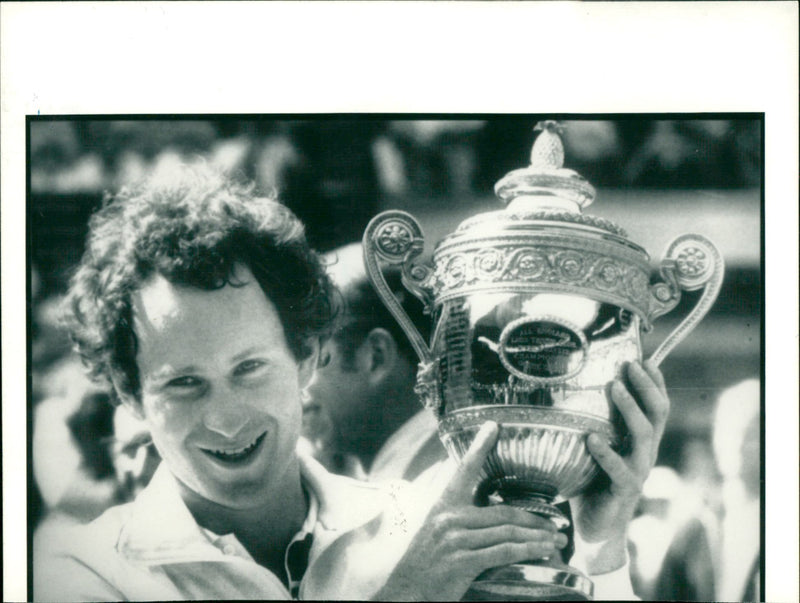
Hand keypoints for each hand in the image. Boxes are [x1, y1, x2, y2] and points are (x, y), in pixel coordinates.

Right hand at [375, 422, 567, 600]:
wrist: (402, 592)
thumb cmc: (422, 564)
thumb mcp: (434, 532)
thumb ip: (456, 518)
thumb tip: (484, 511)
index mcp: (443, 506)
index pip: (464, 470)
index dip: (479, 446)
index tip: (493, 426)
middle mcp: (449, 518)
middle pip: (503, 512)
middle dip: (535, 519)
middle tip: (557, 523)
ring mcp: (455, 540)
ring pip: (508, 532)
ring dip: (538, 537)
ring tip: (557, 540)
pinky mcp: (462, 562)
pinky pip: (504, 552)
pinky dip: (528, 551)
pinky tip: (542, 552)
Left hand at [571, 360, 669, 572]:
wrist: (595, 529)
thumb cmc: (591, 481)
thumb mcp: (594, 446)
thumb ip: (591, 421)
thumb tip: (568, 387)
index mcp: (640, 440)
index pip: (656, 406)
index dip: (655, 382)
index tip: (645, 357)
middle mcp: (645, 453)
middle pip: (656, 414)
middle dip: (646, 386)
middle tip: (630, 364)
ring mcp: (637, 472)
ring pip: (643, 436)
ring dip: (630, 409)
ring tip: (614, 387)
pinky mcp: (624, 492)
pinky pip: (620, 470)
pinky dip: (606, 453)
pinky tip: (592, 438)